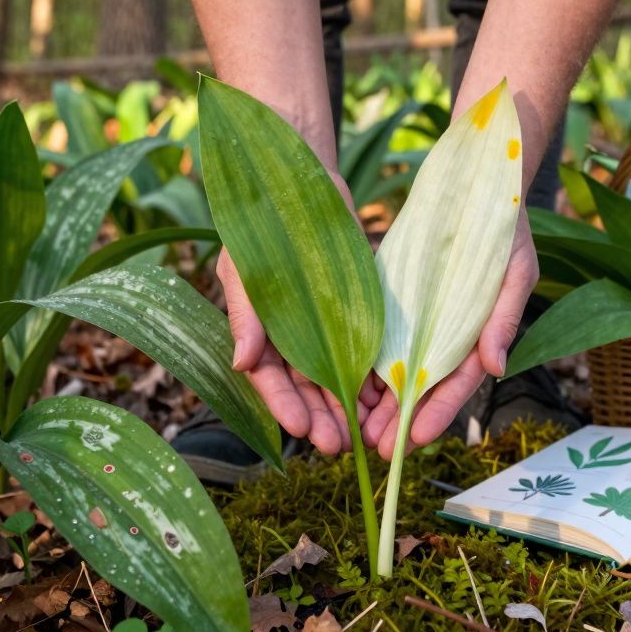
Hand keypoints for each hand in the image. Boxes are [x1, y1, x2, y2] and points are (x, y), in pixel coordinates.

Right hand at [218, 173, 375, 455]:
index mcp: (261, 335)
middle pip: (308, 390)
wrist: (301, 184)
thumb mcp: (245, 269)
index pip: (271, 381)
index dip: (285, 407)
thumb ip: (246, 316)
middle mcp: (294, 339)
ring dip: (351, 407)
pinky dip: (376, 374)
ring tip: (368, 433)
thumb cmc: (260, 226)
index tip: (302, 431)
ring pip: (340, 377)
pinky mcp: (358, 312)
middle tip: (339, 446)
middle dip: (323, 419)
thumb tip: (241, 363)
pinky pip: (368, 350)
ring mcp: (327, 328)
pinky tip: (389, 396)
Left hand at [362, 209, 538, 459]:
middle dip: (401, 420)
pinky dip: (365, 366)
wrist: (476, 187)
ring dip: (380, 404)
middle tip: (378, 449)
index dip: (438, 411)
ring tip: (357, 432)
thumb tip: (496, 368)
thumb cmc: (504, 228)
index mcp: (479, 333)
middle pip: (422, 386)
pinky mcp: (396, 303)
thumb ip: (505, 317)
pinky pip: (377, 338)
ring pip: (396, 370)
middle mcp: (447, 334)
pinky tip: (346, 390)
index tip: (417, 438)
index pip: (457, 381)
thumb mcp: (516, 269)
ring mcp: (419, 321)